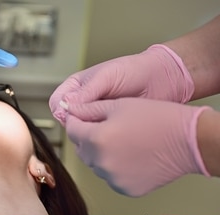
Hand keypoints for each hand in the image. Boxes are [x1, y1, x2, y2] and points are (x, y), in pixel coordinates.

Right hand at [50, 45, 194, 124]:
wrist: (162, 81)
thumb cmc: (135, 71)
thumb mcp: (107, 76)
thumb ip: (87, 91)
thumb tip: (66, 105)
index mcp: (76, 87)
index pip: (57, 102)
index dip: (61, 111)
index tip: (73, 115)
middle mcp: (83, 104)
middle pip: (66, 121)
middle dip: (75, 124)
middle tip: (91, 123)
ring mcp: (95, 118)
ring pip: (80, 132)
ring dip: (88, 132)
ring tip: (104, 127)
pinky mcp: (108, 129)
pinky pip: (96, 138)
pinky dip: (100, 138)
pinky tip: (110, 134)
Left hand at [61, 98, 209, 195]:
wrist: (188, 141)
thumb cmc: (158, 119)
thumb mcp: (119, 105)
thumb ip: (89, 109)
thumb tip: (71, 110)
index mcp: (96, 139)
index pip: (71, 131)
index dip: (75, 121)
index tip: (80, 117)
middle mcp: (101, 163)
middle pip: (82, 149)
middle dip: (87, 138)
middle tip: (105, 128)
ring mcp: (113, 179)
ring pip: (95, 165)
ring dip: (101, 154)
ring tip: (122, 142)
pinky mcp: (125, 189)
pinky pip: (110, 177)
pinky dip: (115, 168)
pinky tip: (129, 157)